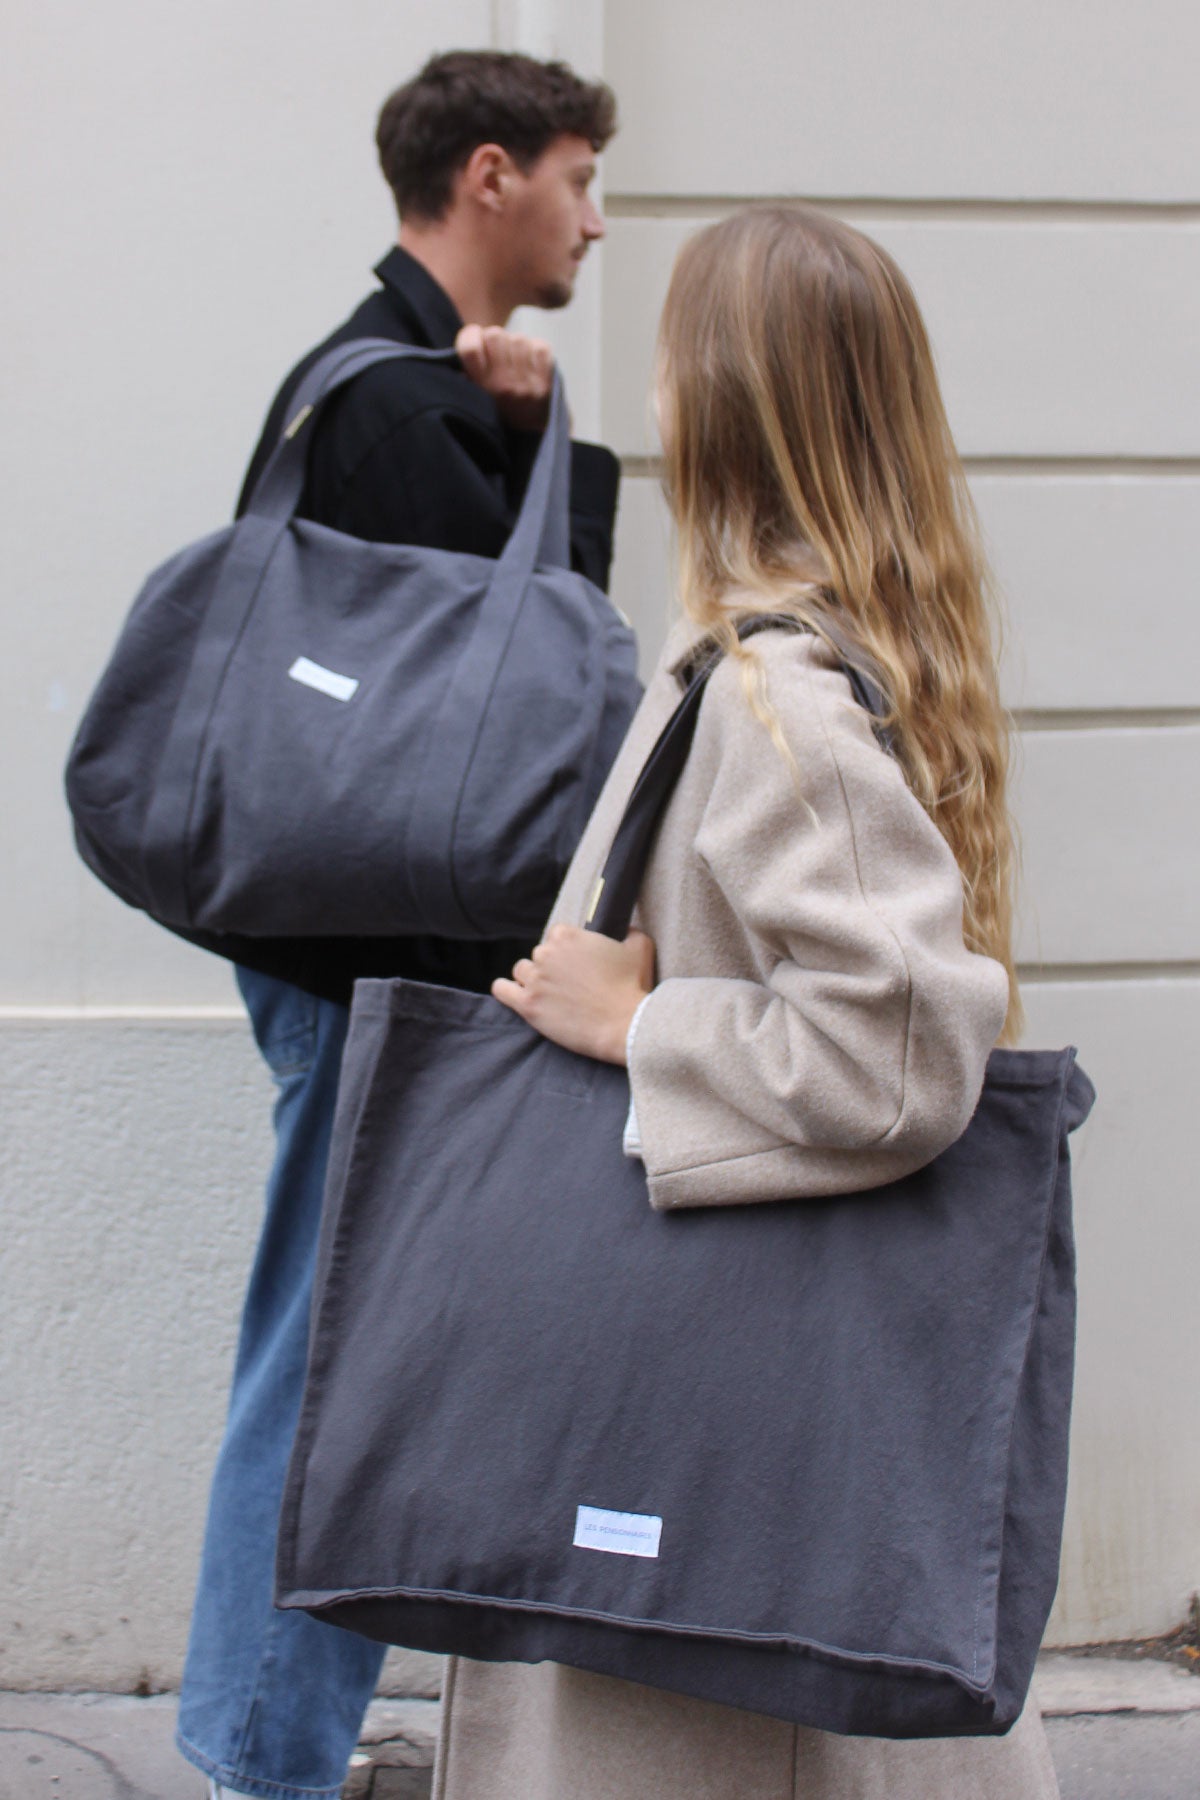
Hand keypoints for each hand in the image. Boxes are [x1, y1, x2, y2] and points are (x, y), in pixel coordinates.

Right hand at [455, 325, 553, 430]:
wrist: (529, 439)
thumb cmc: (496, 410)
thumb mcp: (472, 394)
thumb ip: (466, 370)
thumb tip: (471, 338)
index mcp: (479, 388)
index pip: (470, 347)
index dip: (471, 337)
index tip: (475, 343)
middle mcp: (503, 385)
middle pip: (495, 334)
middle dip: (495, 340)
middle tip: (497, 354)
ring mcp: (527, 384)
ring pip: (518, 339)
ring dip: (516, 346)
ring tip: (514, 364)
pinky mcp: (547, 382)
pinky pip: (540, 347)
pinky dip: (535, 352)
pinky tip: (530, 365)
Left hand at [493, 925, 655, 1063]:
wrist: (626, 1025)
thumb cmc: (633, 986)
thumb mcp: (640, 947)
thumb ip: (629, 931)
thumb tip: (624, 929)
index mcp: (567, 935)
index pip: (555, 934)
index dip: (566, 950)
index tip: (577, 964)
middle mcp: (546, 953)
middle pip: (539, 954)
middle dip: (552, 967)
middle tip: (569, 985)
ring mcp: (535, 979)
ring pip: (521, 971)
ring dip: (532, 979)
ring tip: (549, 994)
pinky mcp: (527, 1005)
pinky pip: (502, 990)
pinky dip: (506, 990)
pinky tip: (516, 995)